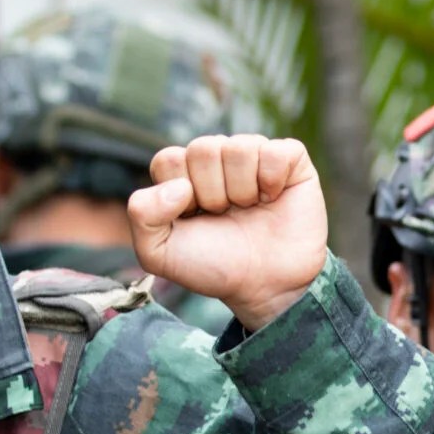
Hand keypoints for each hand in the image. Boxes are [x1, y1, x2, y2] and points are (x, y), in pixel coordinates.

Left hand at [129, 135, 328, 330]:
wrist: (263, 287)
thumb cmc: (214, 266)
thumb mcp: (159, 253)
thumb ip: (142, 214)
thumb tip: (179, 186)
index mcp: (184, 175)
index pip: (169, 159)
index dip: (179, 193)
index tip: (194, 219)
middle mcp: (218, 160)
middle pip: (203, 148)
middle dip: (211, 193)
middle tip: (224, 217)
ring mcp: (255, 157)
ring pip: (239, 147)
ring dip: (242, 189)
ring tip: (249, 210)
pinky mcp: (291, 161)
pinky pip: (277, 150)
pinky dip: (272, 179)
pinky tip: (273, 198)